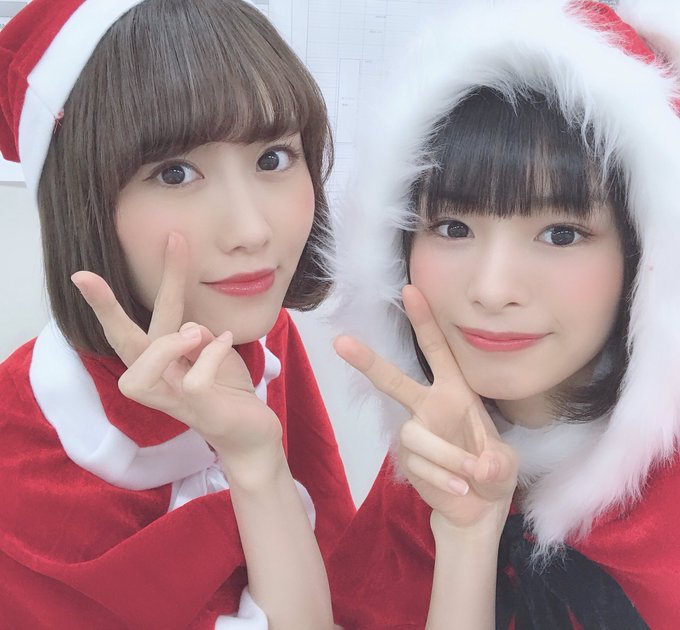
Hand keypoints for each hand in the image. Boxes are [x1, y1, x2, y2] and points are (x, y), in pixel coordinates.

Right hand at [71, 233, 281, 472]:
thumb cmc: (228, 387)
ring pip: (141, 373)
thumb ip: (198, 334)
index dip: (107, 303)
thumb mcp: (214, 349)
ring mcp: (174, 399)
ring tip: (193, 332)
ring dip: (166, 344)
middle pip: (122, 344)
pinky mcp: (198, 410)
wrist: (253, 431)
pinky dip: (211, 355)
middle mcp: (158, 380)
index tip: (82, 274)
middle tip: (84, 275)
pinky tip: (227, 342)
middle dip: (104, 308)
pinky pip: (194, 381)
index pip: (129, 329)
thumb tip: (188, 327)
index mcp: (159, 361)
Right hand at [334, 285, 517, 531]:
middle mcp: (430, 406)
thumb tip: (479, 467)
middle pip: (395, 380)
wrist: (478, 508)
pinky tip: (459, 489)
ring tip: (470, 478)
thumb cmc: (493, 472)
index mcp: (456, 392)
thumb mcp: (506, 465)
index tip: (410, 290)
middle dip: (369, 361)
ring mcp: (415, 432)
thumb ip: (498, 464)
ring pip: (415, 434)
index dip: (424, 321)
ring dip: (448, 458)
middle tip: (341, 342)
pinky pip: (419, 464)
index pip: (438, 351)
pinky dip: (443, 479)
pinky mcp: (406, 459)